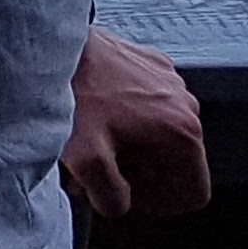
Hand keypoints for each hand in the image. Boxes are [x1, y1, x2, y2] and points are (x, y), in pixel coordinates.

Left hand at [63, 23, 210, 218]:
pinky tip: (95, 117)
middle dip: (138, 175)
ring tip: (91, 144)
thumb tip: (121, 204)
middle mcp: (185, 104)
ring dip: (131, 147)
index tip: (129, 195)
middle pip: (175, 164)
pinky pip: (150, 106)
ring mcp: (170, 80)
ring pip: (162, 135)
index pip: (194, 192)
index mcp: (182, 131)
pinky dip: (128, 119)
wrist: (53, 43)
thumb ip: (113, 198)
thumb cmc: (71, 95)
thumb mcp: (87, 162)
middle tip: (99, 171)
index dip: (161, 205)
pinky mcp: (151, 62)